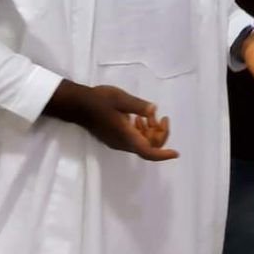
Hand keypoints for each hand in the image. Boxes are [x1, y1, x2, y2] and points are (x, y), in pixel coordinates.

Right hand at [44, 80, 177, 161]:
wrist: (78, 105)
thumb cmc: (99, 100)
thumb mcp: (121, 99)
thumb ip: (139, 106)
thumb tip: (154, 110)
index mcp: (126, 135)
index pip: (147, 151)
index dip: (163, 154)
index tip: (176, 153)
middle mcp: (122, 143)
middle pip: (147, 147)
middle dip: (159, 134)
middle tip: (162, 118)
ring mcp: (117, 142)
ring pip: (141, 143)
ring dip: (150, 131)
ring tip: (149, 115)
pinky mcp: (114, 138)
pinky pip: (133, 139)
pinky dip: (141, 131)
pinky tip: (139, 118)